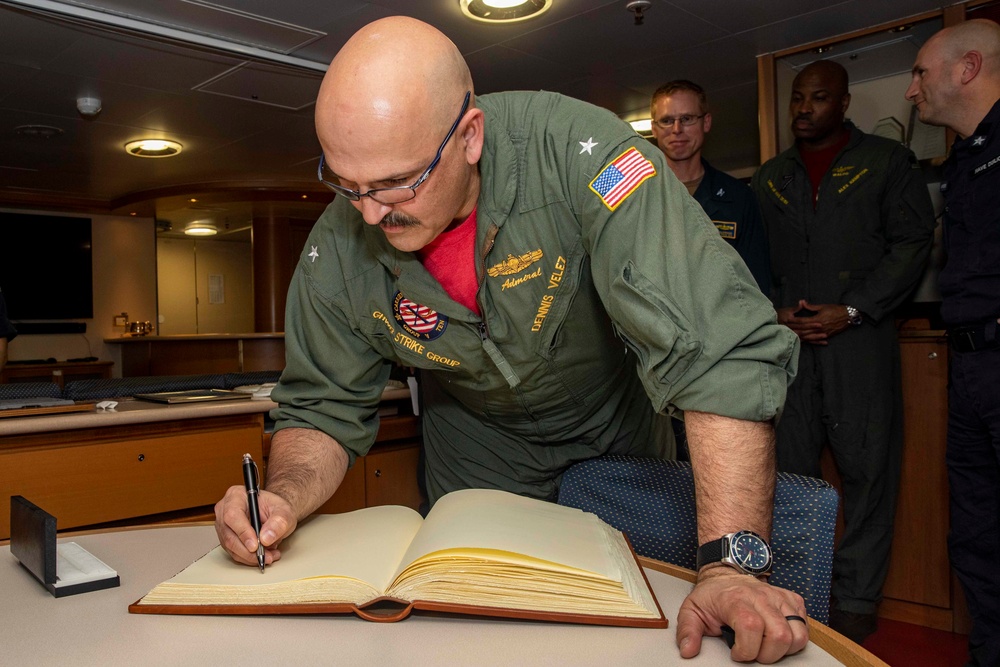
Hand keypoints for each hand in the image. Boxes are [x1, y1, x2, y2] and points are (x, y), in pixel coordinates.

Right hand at [214, 484, 297, 566]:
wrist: (275, 513)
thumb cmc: (276, 508)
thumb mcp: (284, 511)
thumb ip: (278, 522)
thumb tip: (266, 538)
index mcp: (236, 495)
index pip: (233, 515)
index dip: (243, 532)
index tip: (255, 546)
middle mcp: (225, 509)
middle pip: (229, 534)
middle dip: (248, 550)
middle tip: (265, 556)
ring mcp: (223, 525)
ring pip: (230, 546)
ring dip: (249, 556)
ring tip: (269, 556)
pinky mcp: (226, 538)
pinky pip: (233, 552)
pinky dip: (248, 558)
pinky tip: (262, 556)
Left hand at [676, 568, 808, 663]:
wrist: (727, 573)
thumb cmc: (713, 595)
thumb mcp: (692, 610)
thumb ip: (687, 631)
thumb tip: (688, 650)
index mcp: (736, 599)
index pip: (751, 627)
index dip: (746, 649)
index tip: (737, 653)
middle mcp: (761, 597)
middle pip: (780, 635)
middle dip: (767, 655)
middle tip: (753, 652)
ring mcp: (779, 597)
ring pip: (798, 633)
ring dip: (784, 649)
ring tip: (766, 646)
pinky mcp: (792, 599)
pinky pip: (805, 625)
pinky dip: (795, 637)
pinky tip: (777, 635)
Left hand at [777, 299, 850, 344]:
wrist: (848, 315)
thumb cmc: (835, 309)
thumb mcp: (822, 306)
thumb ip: (810, 307)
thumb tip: (801, 302)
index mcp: (817, 319)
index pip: (803, 321)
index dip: (794, 321)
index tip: (787, 321)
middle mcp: (820, 327)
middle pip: (805, 330)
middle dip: (795, 331)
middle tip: (786, 332)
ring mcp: (824, 332)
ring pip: (810, 336)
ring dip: (801, 337)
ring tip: (793, 338)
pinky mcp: (828, 335)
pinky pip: (817, 339)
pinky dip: (811, 341)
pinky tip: (805, 342)